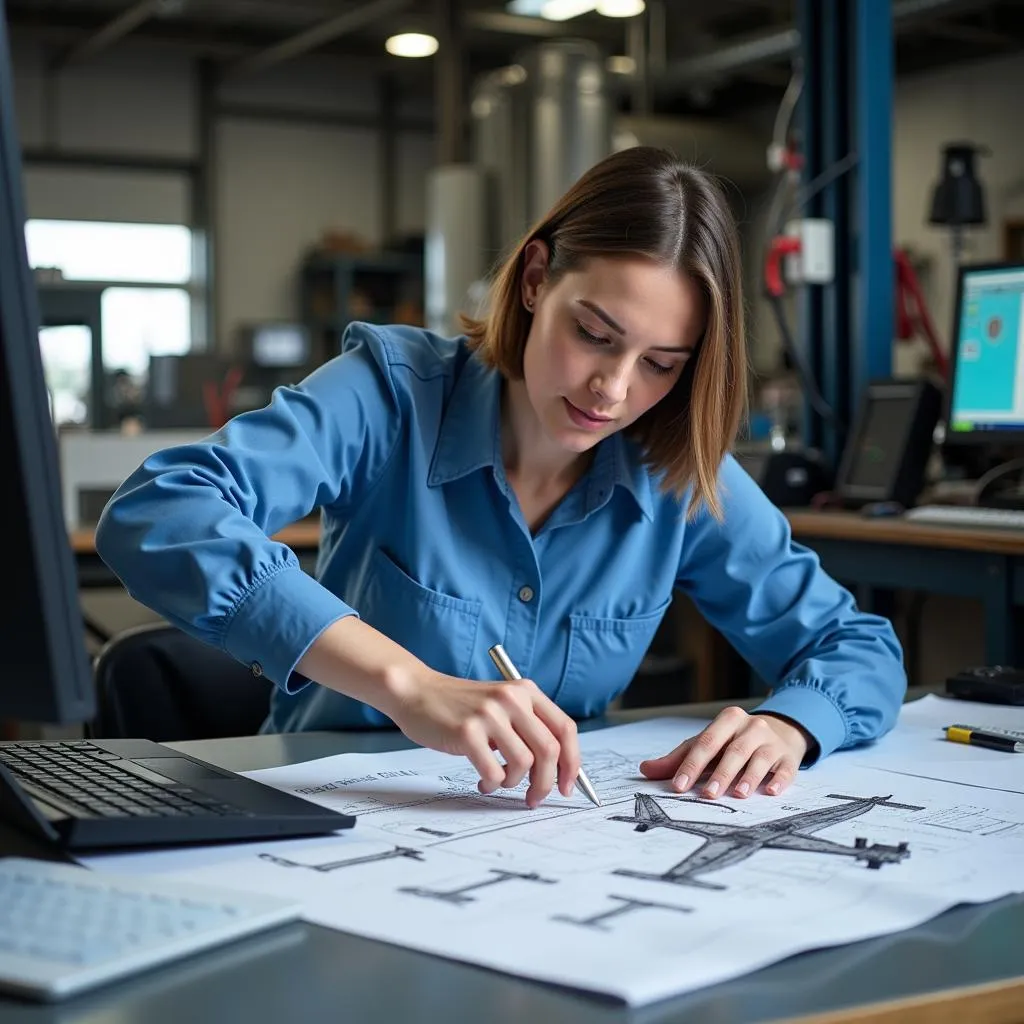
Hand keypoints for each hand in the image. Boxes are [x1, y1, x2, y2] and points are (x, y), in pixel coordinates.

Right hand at [385, 669, 580, 808]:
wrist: (417, 691)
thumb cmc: (459, 705)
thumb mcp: (501, 704)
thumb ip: (527, 726)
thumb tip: (557, 770)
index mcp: (525, 691)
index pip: (565, 729)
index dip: (572, 763)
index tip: (566, 786)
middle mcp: (511, 698)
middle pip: (549, 750)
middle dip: (546, 783)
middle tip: (535, 799)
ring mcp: (489, 714)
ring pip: (523, 764)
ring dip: (513, 783)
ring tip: (497, 780)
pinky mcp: (467, 732)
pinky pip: (494, 772)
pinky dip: (491, 783)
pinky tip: (482, 780)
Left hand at [639, 707, 810, 798]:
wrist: (781, 731)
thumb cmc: (735, 741)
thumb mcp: (709, 744)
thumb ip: (679, 758)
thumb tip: (645, 769)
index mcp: (728, 720)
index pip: (706, 743)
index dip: (691, 765)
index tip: (679, 786)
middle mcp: (751, 727)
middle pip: (733, 751)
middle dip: (720, 773)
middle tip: (707, 795)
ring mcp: (773, 742)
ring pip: (759, 758)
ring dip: (748, 777)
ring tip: (738, 794)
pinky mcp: (790, 757)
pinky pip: (786, 769)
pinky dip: (779, 780)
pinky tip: (771, 791)